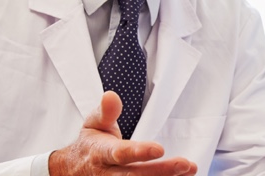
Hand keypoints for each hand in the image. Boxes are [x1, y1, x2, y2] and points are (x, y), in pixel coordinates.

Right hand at [49, 92, 197, 175]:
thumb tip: (111, 95)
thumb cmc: (91, 144)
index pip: (120, 154)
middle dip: (161, 171)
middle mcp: (108, 174)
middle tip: (184, 164)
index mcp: (100, 153)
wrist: (74, 171)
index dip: (139, 152)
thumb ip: (105, 112)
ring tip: (190, 169)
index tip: (159, 149)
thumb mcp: (93, 124)